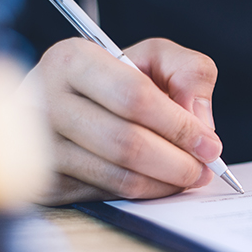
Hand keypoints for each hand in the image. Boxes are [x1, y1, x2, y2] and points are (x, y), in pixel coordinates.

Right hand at [20, 37, 221, 204]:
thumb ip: (187, 72)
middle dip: (177, 162)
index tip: (209, 144)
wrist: (62, 102)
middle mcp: (46, 101)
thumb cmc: (113, 78)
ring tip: (188, 177)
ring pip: (118, 175)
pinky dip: (142, 192)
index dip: (178, 125)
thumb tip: (199, 121)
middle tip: (204, 169)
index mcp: (72, 60)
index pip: (134, 97)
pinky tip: (157, 181)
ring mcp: (42, 145)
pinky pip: (105, 194)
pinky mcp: (47, 179)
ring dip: (164, 183)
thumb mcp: (152, 56)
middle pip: (127, 143)